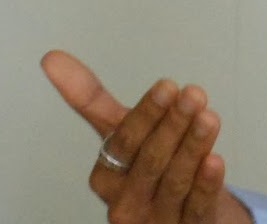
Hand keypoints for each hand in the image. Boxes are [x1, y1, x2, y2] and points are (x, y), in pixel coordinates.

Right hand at [42, 49, 252, 223]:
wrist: (176, 213)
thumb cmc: (147, 168)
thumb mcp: (121, 133)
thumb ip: (90, 99)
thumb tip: (51, 58)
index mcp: (106, 174)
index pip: (124, 142)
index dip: (147, 114)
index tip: (168, 85)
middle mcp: (126, 202)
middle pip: (150, 161)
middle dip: (173, 125)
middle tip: (194, 95)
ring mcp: (155, 222)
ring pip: (174, 183)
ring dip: (193, 148)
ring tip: (209, 118)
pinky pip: (195, 209)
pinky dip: (206, 185)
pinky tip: (215, 161)